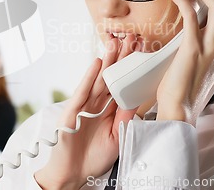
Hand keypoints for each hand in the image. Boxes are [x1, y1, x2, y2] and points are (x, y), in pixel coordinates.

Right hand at [34, 35, 138, 189]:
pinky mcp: (72, 112)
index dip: (131, 68)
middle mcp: (96, 105)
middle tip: (131, 38)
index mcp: (108, 110)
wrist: (72, 174)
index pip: (121, 85)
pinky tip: (97, 63)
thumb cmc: (94, 158)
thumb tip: (136, 97)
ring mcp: (83, 106)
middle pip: (111, 77)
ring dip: (107, 61)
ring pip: (98, 79)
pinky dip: (89, 77)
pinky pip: (83, 91)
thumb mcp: (117, 136)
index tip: (142, 52)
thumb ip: (125, 117)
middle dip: (121, 58)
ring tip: (115, 42)